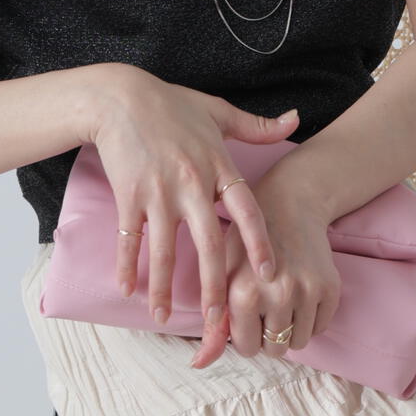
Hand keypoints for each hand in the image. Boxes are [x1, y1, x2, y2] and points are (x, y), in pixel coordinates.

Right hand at [84, 64, 301, 366]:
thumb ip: (256, 126)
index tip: (269, 274)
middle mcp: (191, 183)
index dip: (259, 243)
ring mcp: (158, 192)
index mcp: (218, 166)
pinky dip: (126, 265)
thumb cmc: (171, 104)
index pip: (247, 210)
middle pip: (209, 243)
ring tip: (164, 316)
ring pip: (164, 250)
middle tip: (220, 318)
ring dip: (164, 287)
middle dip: (215, 284)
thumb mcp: (218, 111)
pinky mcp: (129, 195)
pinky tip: (127, 290)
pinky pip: (129, 238)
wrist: (120, 96)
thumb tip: (294, 119)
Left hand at [190, 174, 341, 369]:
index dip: (245, 335)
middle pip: (275, 349)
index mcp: (244, 294)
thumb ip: (212, 324)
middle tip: (265, 308)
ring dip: (290, 330)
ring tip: (281, 302)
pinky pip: (320, 328)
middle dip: (268, 336)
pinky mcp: (330, 288)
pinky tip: (299, 294)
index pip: (247, 348)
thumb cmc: (244, 243)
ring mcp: (307, 291)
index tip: (245, 316)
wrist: (288, 206)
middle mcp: (278, 295)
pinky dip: (310, 320)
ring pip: (299, 342)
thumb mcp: (222, 277)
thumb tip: (197, 364)